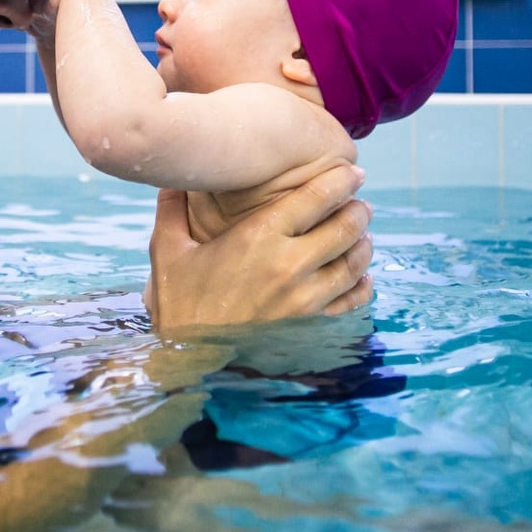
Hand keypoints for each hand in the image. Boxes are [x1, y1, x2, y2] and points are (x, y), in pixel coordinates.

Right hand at [145, 165, 373, 329]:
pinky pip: (352, 300)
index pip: (317, 197)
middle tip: (360, 203)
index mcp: (259, 236)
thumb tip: (172, 177)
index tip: (352, 172)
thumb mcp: (167, 249)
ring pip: (354, 262)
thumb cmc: (178, 304)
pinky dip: (363, 285)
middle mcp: (289, 264)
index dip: (341, 180)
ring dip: (364, 244)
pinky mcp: (311, 325)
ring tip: (363, 234)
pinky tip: (363, 277)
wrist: (189, 359)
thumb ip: (173, 208)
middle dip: (358, 210)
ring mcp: (305, 298)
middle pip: (345, 227)